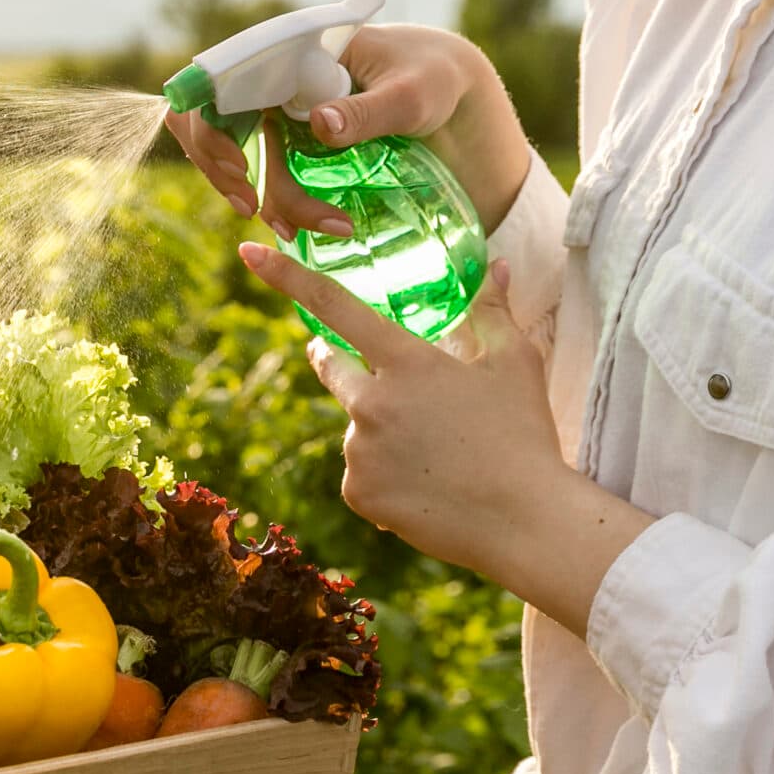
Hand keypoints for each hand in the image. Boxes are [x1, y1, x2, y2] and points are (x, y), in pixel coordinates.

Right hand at [168, 25, 533, 237]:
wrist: (448, 89)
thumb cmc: (433, 79)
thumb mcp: (411, 95)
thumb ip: (367, 110)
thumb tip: (319, 123)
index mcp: (293, 52)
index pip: (221, 82)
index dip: (213, 127)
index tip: (239, 169)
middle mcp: (274, 77)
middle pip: (212, 121)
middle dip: (221, 168)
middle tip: (252, 208)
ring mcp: (278, 108)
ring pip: (229, 151)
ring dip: (244, 190)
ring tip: (289, 230)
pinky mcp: (288, 136)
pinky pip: (255, 167)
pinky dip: (265, 198)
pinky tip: (291, 227)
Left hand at [240, 242, 652, 637]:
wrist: (523, 521)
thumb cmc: (523, 434)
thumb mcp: (515, 363)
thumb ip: (492, 312)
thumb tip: (497, 268)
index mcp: (405, 362)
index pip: (335, 306)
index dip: (288, 276)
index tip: (250, 252)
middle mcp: (369, 404)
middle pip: (331, 366)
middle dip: (337, 358)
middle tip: (370, 368)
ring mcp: (358, 451)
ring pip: (358, 426)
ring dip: (381, 428)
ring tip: (437, 451)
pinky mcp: (357, 493)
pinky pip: (361, 472)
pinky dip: (385, 473)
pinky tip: (426, 484)